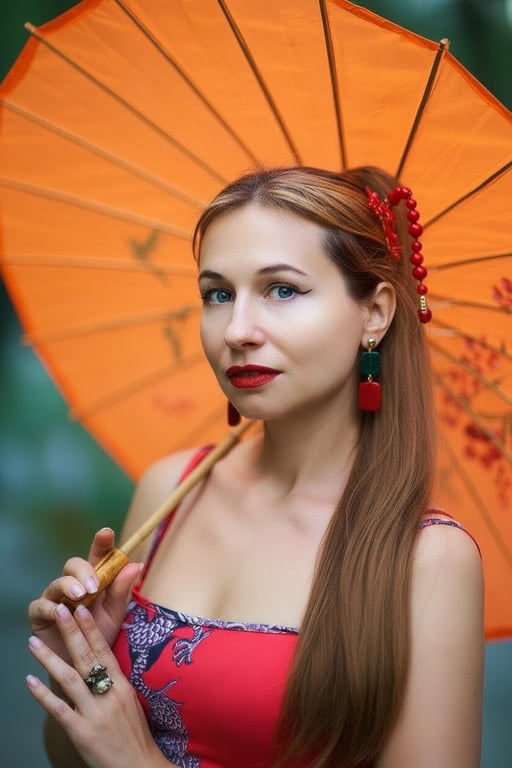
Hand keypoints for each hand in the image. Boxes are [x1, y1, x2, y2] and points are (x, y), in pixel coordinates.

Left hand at [26, 603, 170, 767]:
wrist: (138, 766)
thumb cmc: (135, 735)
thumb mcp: (131, 702)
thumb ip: (116, 681)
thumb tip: (102, 662)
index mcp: (122, 685)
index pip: (104, 650)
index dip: (91, 629)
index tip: (81, 609)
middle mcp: (109, 695)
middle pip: (86, 657)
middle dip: (71, 632)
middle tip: (60, 610)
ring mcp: (94, 713)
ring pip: (69, 679)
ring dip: (49, 659)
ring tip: (33, 643)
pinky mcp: (82, 732)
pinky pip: (59, 710)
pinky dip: (43, 695)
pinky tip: (29, 682)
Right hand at [28, 528, 141, 660]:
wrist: (84, 666)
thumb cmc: (99, 634)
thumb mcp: (115, 613)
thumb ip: (122, 589)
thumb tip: (136, 564)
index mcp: (93, 579)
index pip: (97, 555)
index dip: (101, 542)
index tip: (107, 533)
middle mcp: (72, 584)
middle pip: (73, 565)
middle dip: (84, 570)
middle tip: (94, 585)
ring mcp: (54, 598)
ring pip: (57, 583)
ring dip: (69, 586)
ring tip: (81, 596)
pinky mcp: (40, 614)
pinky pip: (41, 606)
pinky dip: (52, 608)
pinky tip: (61, 612)